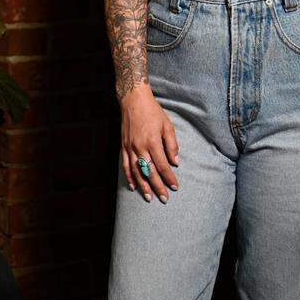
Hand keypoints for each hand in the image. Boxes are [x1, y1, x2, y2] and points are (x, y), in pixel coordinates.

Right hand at [119, 85, 178, 202]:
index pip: (163, 165)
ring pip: (137, 171)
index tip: (175, 187)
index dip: (169, 177)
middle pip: (150, 172)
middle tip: (164, 199)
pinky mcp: (124, 146)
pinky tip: (133, 185)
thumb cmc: (153, 112)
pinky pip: (126, 165)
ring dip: (143, 186)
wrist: (133, 101)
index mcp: (153, 142)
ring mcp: (130, 147)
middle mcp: (140, 147)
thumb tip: (175, 161)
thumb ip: (172, 145)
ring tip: (148, 197)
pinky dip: (129, 176)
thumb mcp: (167, 125)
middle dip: (157, 187)